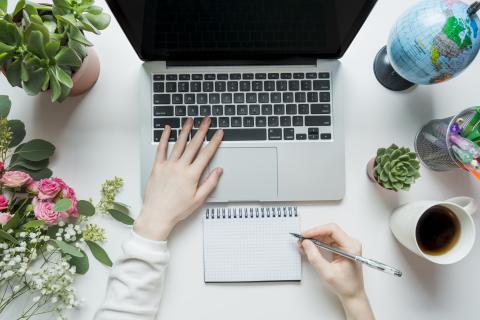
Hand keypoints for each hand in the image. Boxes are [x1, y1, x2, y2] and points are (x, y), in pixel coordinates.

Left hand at [134, 117, 223, 240]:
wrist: (157, 215)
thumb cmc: (177, 210)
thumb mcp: (198, 199)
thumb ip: (210, 183)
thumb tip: (218, 170)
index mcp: (192, 175)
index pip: (206, 154)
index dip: (214, 142)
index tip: (219, 133)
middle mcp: (180, 167)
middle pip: (194, 145)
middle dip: (202, 130)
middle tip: (207, 120)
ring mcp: (168, 166)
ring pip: (179, 144)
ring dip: (185, 130)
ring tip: (190, 120)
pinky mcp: (157, 167)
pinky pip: (161, 149)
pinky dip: (164, 138)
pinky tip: (167, 129)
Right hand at [299, 224, 373, 319]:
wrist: (353, 294)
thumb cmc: (345, 286)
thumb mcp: (327, 273)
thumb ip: (315, 257)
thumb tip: (306, 243)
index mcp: (351, 247)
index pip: (332, 230)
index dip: (317, 230)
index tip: (305, 235)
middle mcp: (351, 243)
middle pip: (329, 231)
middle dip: (314, 235)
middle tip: (301, 240)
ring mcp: (347, 245)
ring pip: (327, 235)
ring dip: (315, 239)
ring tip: (303, 244)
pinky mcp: (342, 248)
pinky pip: (328, 241)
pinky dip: (318, 243)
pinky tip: (310, 247)